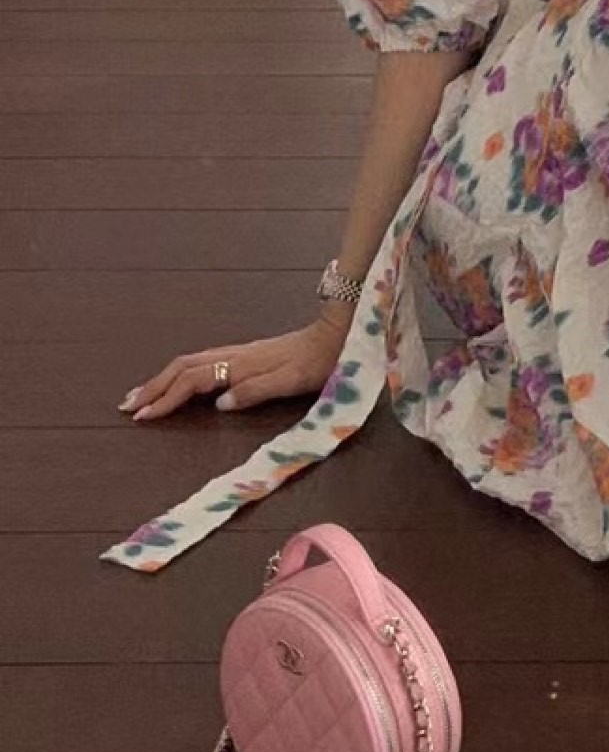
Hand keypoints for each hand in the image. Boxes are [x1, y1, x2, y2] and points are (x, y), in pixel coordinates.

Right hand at [121, 307, 351, 420]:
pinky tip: (177, 382)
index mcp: (241, 365)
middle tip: (126, 406)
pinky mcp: (245, 355)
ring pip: (190, 363)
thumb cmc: (319, 362)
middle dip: (153, 387)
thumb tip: (221, 403)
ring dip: (162, 379)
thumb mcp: (292, 380)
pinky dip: (180, 374)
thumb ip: (257, 391)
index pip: (193, 381)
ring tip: (140, 395)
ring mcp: (239, 353)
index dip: (166, 398)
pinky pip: (202, 363)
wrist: (338, 335)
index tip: (143, 416)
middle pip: (182, 368)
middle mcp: (234, 356)